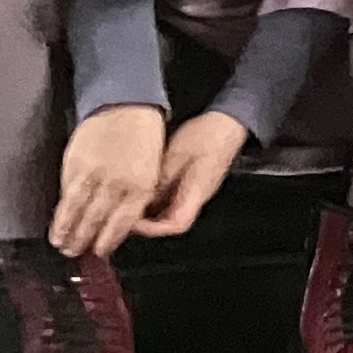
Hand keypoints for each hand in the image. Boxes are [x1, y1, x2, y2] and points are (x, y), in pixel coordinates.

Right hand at [51, 101, 172, 259]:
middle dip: (83, 240)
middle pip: (96, 220)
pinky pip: (67, 191)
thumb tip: (118, 222)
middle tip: (74, 254)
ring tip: (60, 244)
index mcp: (140, 186)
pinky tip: (57, 220)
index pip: (121, 223)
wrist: (127, 107)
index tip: (100, 252)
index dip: (107, 240)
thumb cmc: (143, 138)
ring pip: (77, 209)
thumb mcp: (152, 171)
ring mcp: (94, 173)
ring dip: (67, 230)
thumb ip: (136, 197)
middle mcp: (117, 182)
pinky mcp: (76, 163)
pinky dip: (62, 209)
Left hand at [130, 112, 249, 238]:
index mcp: (197, 191)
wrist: (227, 124)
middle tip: (125, 212)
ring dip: (150, 213)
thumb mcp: (176, 154)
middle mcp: (199, 197)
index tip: (133, 220)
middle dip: (147, 223)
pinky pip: (173, 201)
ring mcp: (197, 192)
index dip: (153, 229)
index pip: (177, 224)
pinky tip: (143, 191)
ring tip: (129, 202)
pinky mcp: (193, 185)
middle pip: (171, 223)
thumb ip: (161, 179)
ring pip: (170, 213)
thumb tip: (141, 199)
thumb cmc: (207, 135)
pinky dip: (156, 201)